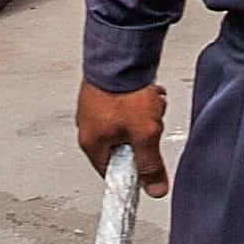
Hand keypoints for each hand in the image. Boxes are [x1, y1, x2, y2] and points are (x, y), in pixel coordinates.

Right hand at [77, 80, 170, 196]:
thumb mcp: (144, 135)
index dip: (133, 173)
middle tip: (150, 128)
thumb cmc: (124, 92)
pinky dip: (139, 103)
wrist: (120, 53)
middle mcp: (87, 127)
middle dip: (142, 139)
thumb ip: (150, 164)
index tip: (147, 167)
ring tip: (150, 105)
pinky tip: (147, 94)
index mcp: (92, 143)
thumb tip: (155, 189)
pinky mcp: (103, 94)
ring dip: (143, 118)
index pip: (112, 174)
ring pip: (126, 126)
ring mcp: (94, 109)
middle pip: (122, 149)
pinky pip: (125, 107)